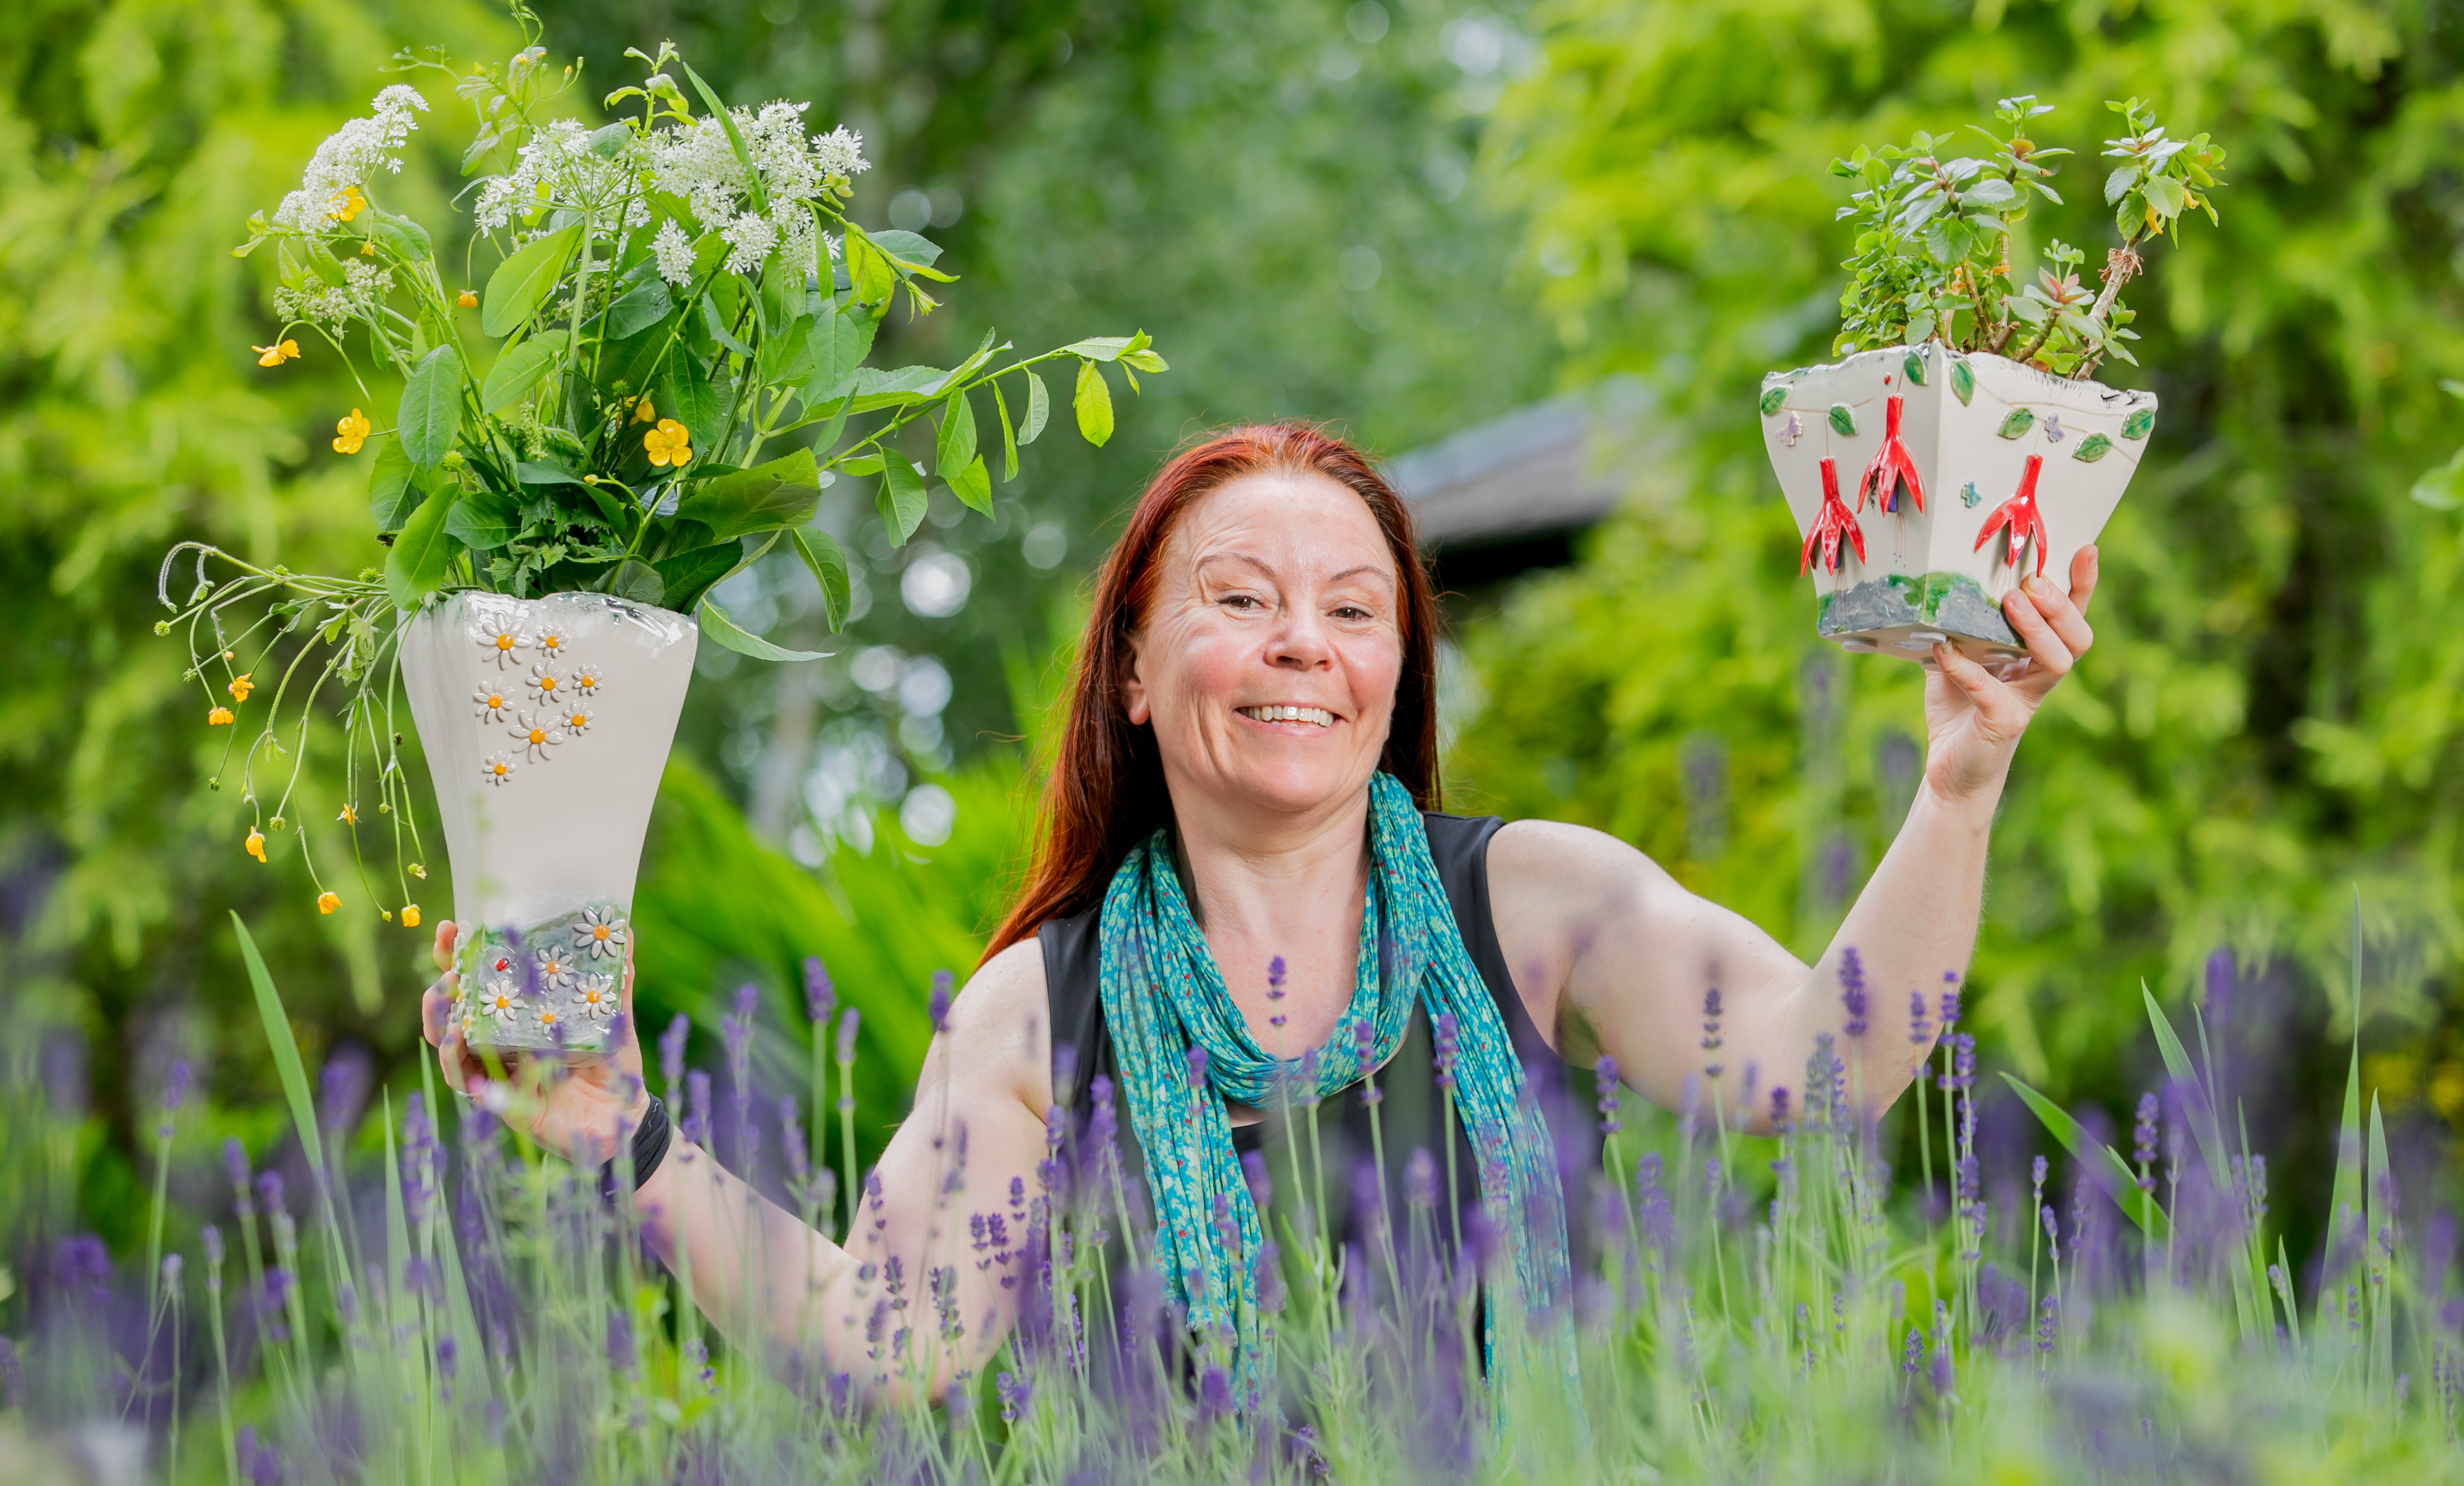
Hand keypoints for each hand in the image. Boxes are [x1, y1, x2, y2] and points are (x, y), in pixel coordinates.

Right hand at [421, 919, 651, 1167]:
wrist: (624, 1118)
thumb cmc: (613, 1064)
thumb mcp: (614, 1018)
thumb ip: (615, 981)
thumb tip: (622, 932)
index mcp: (519, 1015)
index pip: (478, 980)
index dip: (458, 955)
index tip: (451, 927)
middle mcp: (499, 1041)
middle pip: (452, 1009)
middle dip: (441, 984)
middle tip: (448, 967)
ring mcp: (496, 1071)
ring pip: (448, 1044)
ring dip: (439, 1019)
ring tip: (445, 996)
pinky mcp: (500, 1101)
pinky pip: (468, 1081)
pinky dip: (458, 1059)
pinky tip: (456, 1039)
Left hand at [1920, 544, 2098, 805]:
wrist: (1949, 768)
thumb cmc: (1958, 707)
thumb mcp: (1957, 655)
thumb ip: (1960, 624)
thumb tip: (1944, 581)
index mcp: (2036, 657)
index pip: (2071, 618)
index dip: (2082, 586)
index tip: (2086, 549)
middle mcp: (2039, 678)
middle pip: (2076, 638)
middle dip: (2060, 607)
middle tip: (2031, 583)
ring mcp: (2025, 702)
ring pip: (2057, 663)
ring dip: (2035, 629)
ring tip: (2010, 602)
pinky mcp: (2002, 724)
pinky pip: (1991, 692)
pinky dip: (1967, 669)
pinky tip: (1946, 650)